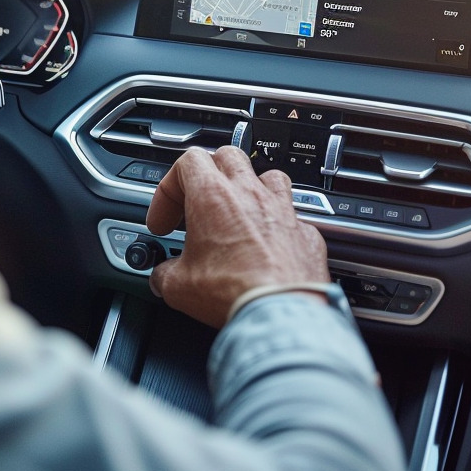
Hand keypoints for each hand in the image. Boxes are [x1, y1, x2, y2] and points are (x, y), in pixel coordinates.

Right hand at [146, 146, 329, 328]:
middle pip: (226, 156)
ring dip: (248, 189)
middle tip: (197, 205)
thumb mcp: (178, 286)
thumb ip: (165, 273)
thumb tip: (163, 278)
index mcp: (212, 195)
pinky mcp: (306, 233)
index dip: (167, 191)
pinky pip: (291, 215)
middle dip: (208, 177)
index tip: (165, 221)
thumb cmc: (235, 293)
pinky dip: (276, 225)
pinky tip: (267, 246)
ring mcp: (283, 210)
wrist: (281, 314)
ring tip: (237, 214)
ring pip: (266, 175)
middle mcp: (250, 193)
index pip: (186, 162)